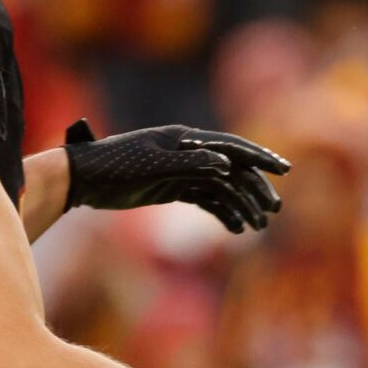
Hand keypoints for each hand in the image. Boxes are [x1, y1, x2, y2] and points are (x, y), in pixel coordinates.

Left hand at [63, 120, 288, 231]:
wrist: (83, 179)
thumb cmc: (115, 166)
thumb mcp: (153, 166)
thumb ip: (189, 164)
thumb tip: (226, 164)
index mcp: (186, 139)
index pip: (232, 147)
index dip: (260, 158)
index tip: (284, 169)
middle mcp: (188, 152)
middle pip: (231, 170)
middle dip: (254, 190)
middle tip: (273, 210)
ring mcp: (181, 170)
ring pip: (220, 188)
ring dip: (239, 205)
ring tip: (256, 227)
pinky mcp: (171, 187)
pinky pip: (204, 199)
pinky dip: (221, 212)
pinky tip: (235, 228)